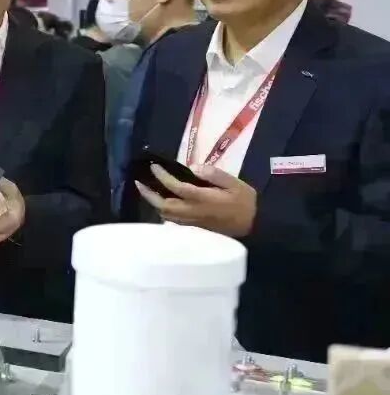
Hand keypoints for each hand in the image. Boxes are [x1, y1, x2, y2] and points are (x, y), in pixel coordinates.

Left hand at [135, 163, 255, 236]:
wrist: (255, 226)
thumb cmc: (246, 203)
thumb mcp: (235, 183)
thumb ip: (214, 174)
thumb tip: (194, 167)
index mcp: (201, 199)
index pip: (175, 187)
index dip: (162, 177)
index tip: (154, 167)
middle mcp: (192, 212)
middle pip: (163, 205)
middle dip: (149, 194)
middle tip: (139, 182)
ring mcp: (192, 222)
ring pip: (165, 214)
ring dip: (153, 202)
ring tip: (147, 190)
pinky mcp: (194, 227)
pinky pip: (172, 219)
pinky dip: (162, 210)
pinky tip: (162, 202)